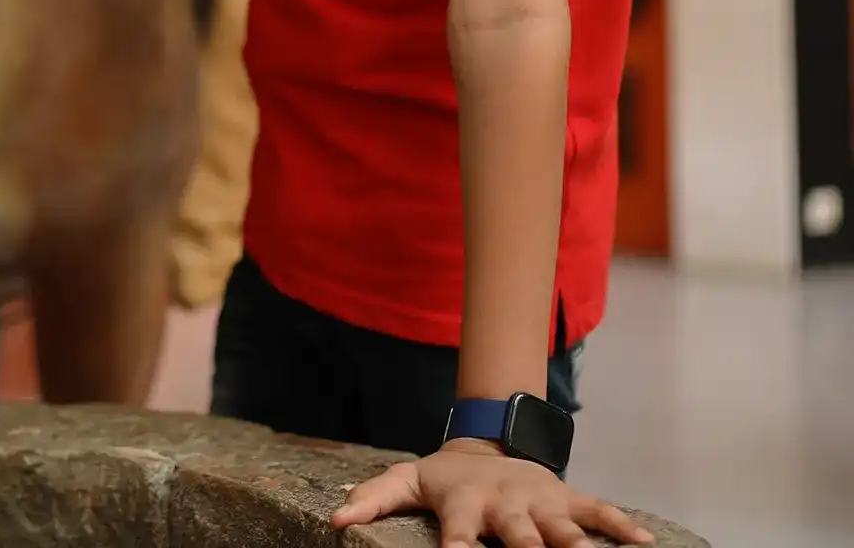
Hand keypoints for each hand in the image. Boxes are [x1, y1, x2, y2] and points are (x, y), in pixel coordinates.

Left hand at [332, 439, 653, 547]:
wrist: (489, 443)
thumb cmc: (446, 477)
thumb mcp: (406, 481)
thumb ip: (372, 498)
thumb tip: (335, 518)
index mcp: (464, 503)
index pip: (459, 529)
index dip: (457, 546)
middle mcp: (505, 502)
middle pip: (520, 534)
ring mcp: (540, 501)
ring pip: (563, 528)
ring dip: (578, 546)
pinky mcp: (567, 498)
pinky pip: (598, 510)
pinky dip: (621, 524)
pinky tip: (645, 541)